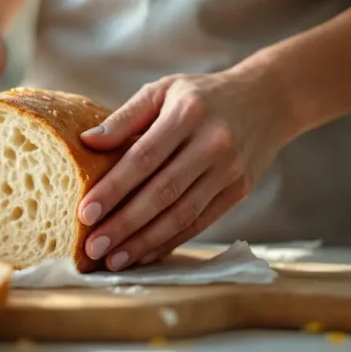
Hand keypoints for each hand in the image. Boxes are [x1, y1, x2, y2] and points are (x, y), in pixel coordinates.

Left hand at [77, 71, 294, 270]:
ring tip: (112, 261)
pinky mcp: (239, 191)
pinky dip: (169, 242)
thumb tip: (86, 141)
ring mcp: (229, 171)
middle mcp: (213, 143)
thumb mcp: (162, 91)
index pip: (144, 157)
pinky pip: (200, 223)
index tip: (84, 213)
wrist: (266, 100)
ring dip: (144, 242)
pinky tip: (142, 255)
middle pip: (163, 192)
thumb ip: (124, 116)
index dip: (113, 188)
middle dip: (124, 224)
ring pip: (182, 215)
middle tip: (92, 247)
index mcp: (188, 114)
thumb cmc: (200, 97)